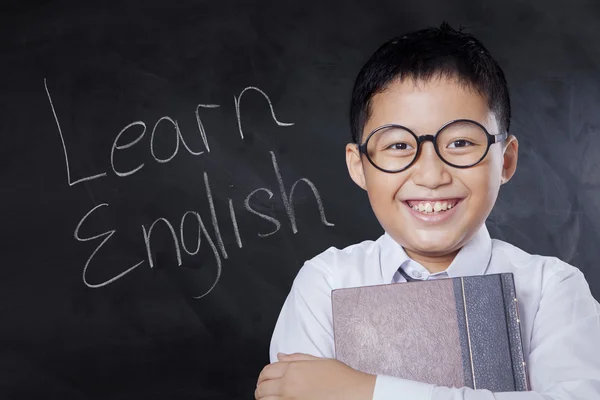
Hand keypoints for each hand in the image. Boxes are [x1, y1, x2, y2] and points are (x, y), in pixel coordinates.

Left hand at [255, 352, 375, 399]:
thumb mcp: (320, 361)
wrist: (356, 394)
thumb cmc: (342, 378)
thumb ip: (297, 358)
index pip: (266, 371)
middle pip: (262, 387)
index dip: (263, 376)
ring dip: (264, 399)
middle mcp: (289, 385)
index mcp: (294, 369)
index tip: (265, 380)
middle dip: (261, 389)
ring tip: (271, 399)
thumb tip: (280, 356)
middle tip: (265, 392)